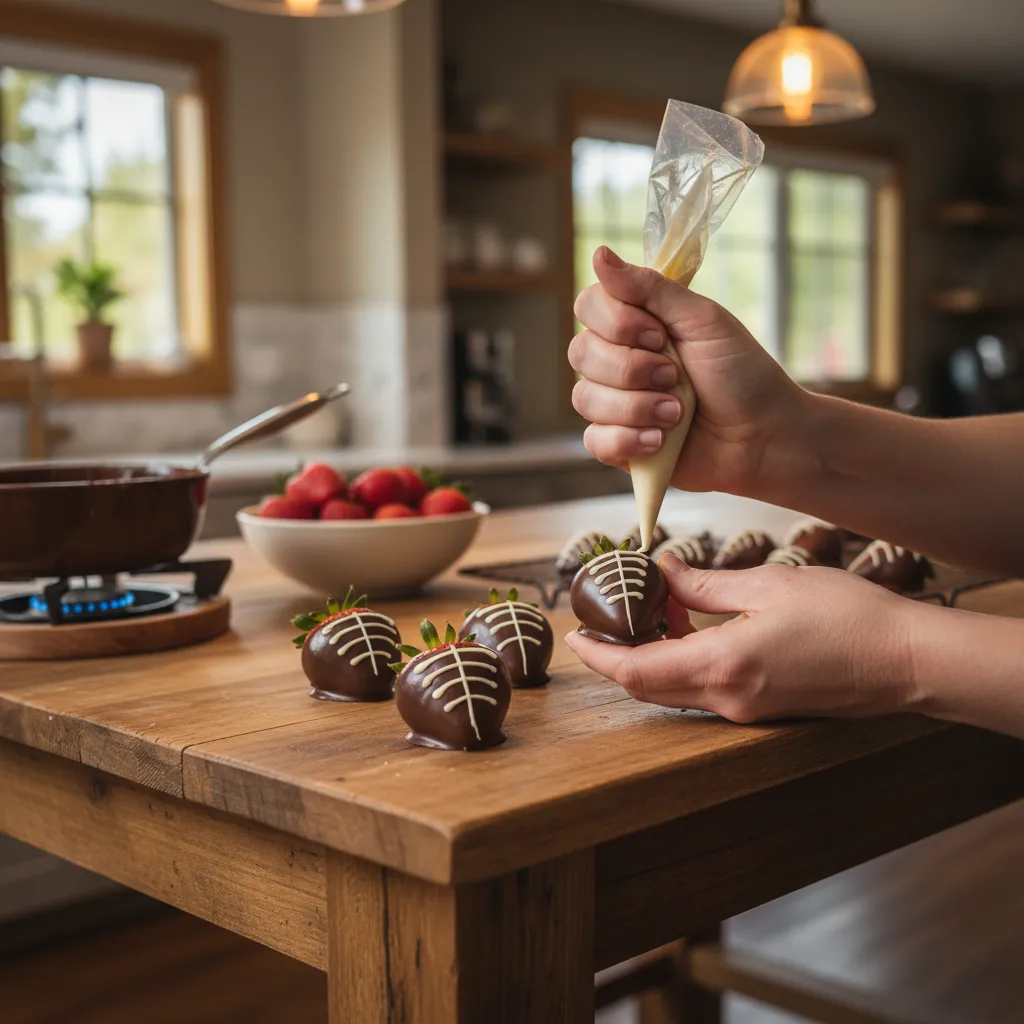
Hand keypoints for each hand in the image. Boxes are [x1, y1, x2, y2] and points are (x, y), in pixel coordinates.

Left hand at [563, 552, 917, 722]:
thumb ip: (705, 585)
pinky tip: (697, 627)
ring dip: (655, 656)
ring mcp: (747, 711)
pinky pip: (707, 690)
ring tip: (660, 610)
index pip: (635, 671)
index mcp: (721, 666)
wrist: (906, 660)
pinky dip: (686, 662)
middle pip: (649, 687)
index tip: (576, 637)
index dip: (598, 657)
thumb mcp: (766, 585)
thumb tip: (665, 573)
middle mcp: (727, 700)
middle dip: (619, 655)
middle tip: (608, 619)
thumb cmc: (844, 617)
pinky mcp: (765, 710)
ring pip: (677, 689)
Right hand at [570, 246, 810, 497]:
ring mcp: (615, 405)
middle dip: (632, 368)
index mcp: (634, 325)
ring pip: (585, 398)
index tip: (660, 334)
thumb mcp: (702, 320)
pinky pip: (594, 440)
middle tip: (676, 376)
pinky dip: (628, 441)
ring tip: (678, 414)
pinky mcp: (618, 446)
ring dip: (637, 406)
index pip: (587, 306)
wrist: (765, 435)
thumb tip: (599, 254)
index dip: (617, 322)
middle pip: (580, 353)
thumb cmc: (741, 373)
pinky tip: (660, 440)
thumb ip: (650, 288)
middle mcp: (617, 362)